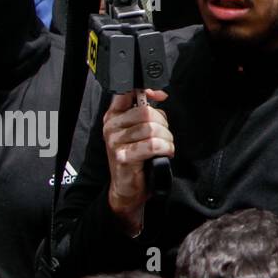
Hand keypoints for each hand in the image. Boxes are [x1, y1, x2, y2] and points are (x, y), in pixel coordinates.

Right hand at [103, 89, 172, 233]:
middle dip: (163, 124)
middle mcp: (111, 127)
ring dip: (166, 139)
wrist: (128, 187)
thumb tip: (159, 95)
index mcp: (114, 116)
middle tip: (164, 136)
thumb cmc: (137, 157)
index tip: (160, 96)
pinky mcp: (123, 157)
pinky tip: (163, 154)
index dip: (146, 91)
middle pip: (147, 113)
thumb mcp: (139, 130)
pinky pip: (153, 145)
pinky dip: (165, 149)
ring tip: (164, 147)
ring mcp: (115, 142)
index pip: (126, 93)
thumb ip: (146, 111)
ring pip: (152, 129)